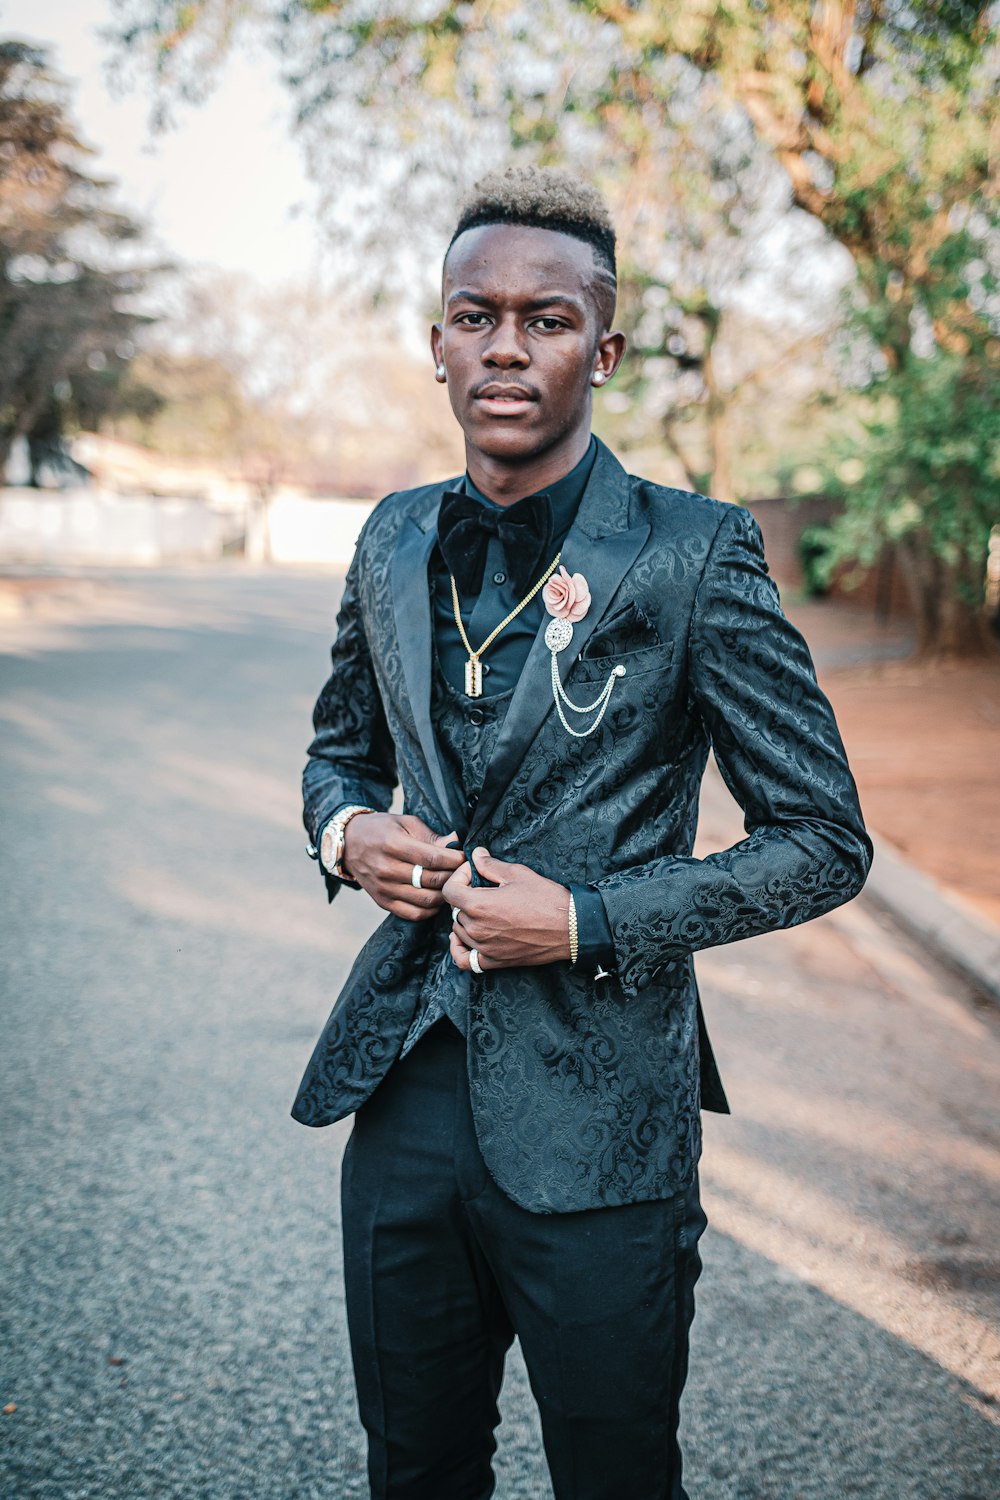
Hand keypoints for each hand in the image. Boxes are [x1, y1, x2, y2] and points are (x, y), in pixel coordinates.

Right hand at [344, 813, 465, 921]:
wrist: (348, 844)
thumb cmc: (381, 829)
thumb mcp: (405, 822)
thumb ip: (430, 836)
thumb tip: (455, 842)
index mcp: (393, 844)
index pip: (432, 858)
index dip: (454, 859)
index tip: (464, 858)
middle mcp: (386, 869)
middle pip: (431, 880)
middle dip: (452, 876)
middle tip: (461, 872)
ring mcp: (384, 888)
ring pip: (425, 900)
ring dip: (444, 894)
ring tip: (451, 885)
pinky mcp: (382, 902)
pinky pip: (413, 914)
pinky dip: (430, 910)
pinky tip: (436, 898)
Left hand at [442, 847, 571, 970]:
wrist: (570, 928)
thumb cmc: (546, 899)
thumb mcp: (518, 874)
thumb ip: (491, 865)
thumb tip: (476, 854)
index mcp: (479, 905)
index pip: (449, 890)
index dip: (458, 877)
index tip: (473, 873)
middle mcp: (477, 928)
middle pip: (455, 910)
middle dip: (465, 896)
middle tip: (484, 888)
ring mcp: (484, 947)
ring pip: (459, 931)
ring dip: (465, 918)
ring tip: (482, 909)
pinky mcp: (494, 961)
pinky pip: (464, 960)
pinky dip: (459, 949)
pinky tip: (465, 938)